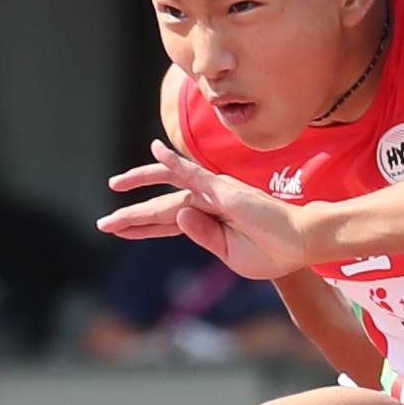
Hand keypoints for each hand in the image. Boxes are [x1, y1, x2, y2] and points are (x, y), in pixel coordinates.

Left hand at [103, 143, 318, 279]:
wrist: (300, 243)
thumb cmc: (273, 252)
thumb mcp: (230, 255)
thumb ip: (203, 237)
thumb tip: (178, 217)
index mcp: (209, 223)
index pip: (168, 224)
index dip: (143, 228)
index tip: (120, 231)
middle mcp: (208, 205)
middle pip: (162, 207)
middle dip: (132, 216)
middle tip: (104, 223)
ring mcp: (214, 194)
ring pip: (169, 188)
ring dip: (141, 187)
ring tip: (113, 185)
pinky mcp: (223, 189)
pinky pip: (193, 171)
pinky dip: (173, 161)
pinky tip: (155, 149)